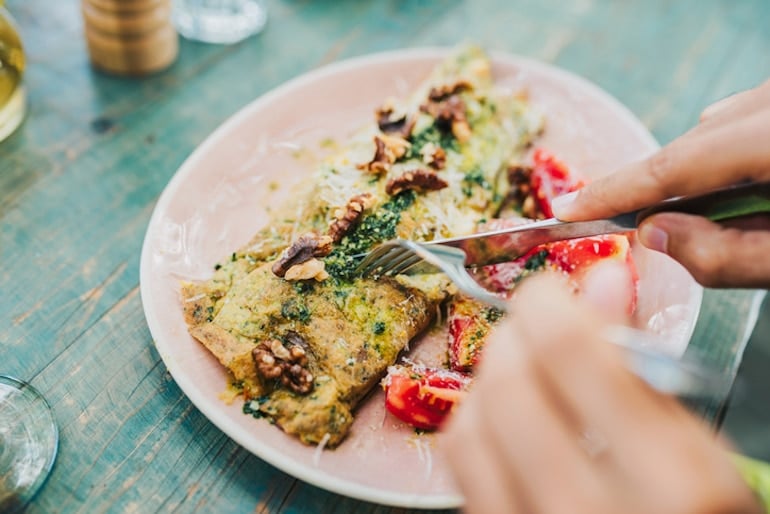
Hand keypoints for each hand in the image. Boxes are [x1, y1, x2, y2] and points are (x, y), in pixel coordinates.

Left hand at [442, 272, 759, 513]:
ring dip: (489, 380)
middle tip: (539, 327)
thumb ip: (648, 370)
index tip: (554, 289)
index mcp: (672, 486)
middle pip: (505, 385)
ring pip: (467, 427)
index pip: (567, 351)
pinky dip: (476, 427)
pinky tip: (509, 424)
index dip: (549, 300)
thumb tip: (602, 281)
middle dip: (516, 336)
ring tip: (527, 374)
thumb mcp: (700, 457)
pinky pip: (462, 473)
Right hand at [551, 80, 769, 287]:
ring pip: (710, 133)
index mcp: (769, 139)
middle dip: (664, 193)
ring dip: (701, 177)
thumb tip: (655, 231)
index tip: (567, 210)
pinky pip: (735, 122)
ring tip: (745, 218)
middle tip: (663, 233)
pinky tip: (753, 184)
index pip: (669, 168)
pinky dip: (724, 157)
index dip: (610, 192)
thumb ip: (725, 256)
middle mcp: (768, 105)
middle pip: (685, 148)